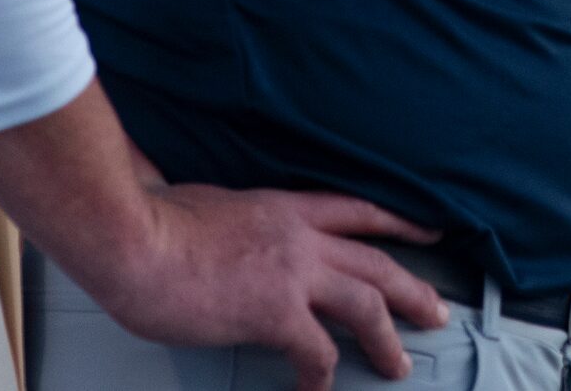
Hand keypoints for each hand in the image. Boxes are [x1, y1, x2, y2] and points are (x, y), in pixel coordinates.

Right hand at [93, 183, 449, 389]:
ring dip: (387, 339)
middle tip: (437, 312)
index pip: (359, 210)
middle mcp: (300, 237)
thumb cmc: (151, 221)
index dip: (399, 221)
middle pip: (377, 263)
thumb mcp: (203, 198)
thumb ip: (224, 210)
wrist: (133, 239)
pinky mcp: (275, 312)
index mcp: (285, 207)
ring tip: (400, 364)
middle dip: (412, 291)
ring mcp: (293, 274)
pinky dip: (323, 376)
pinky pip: (317, 352)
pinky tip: (319, 390)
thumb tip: (210, 214)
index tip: (430, 229)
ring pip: (366, 306)